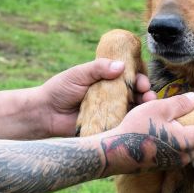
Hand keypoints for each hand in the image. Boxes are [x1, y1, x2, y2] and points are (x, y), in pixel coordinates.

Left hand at [40, 59, 155, 136]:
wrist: (45, 113)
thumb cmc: (60, 90)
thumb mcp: (79, 74)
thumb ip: (98, 68)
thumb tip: (121, 66)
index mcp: (108, 80)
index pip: (129, 77)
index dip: (139, 78)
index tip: (141, 81)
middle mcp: (113, 96)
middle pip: (136, 93)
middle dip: (146, 93)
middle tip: (148, 95)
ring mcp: (112, 112)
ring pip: (134, 109)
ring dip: (144, 107)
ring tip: (148, 107)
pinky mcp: (108, 126)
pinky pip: (124, 125)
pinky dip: (133, 122)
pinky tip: (139, 121)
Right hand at [99, 92, 193, 175]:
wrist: (114, 153)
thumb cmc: (135, 128)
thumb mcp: (159, 109)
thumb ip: (180, 103)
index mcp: (187, 141)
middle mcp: (185, 154)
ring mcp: (175, 161)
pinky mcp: (165, 163)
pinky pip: (186, 152)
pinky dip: (192, 142)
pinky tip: (187, 134)